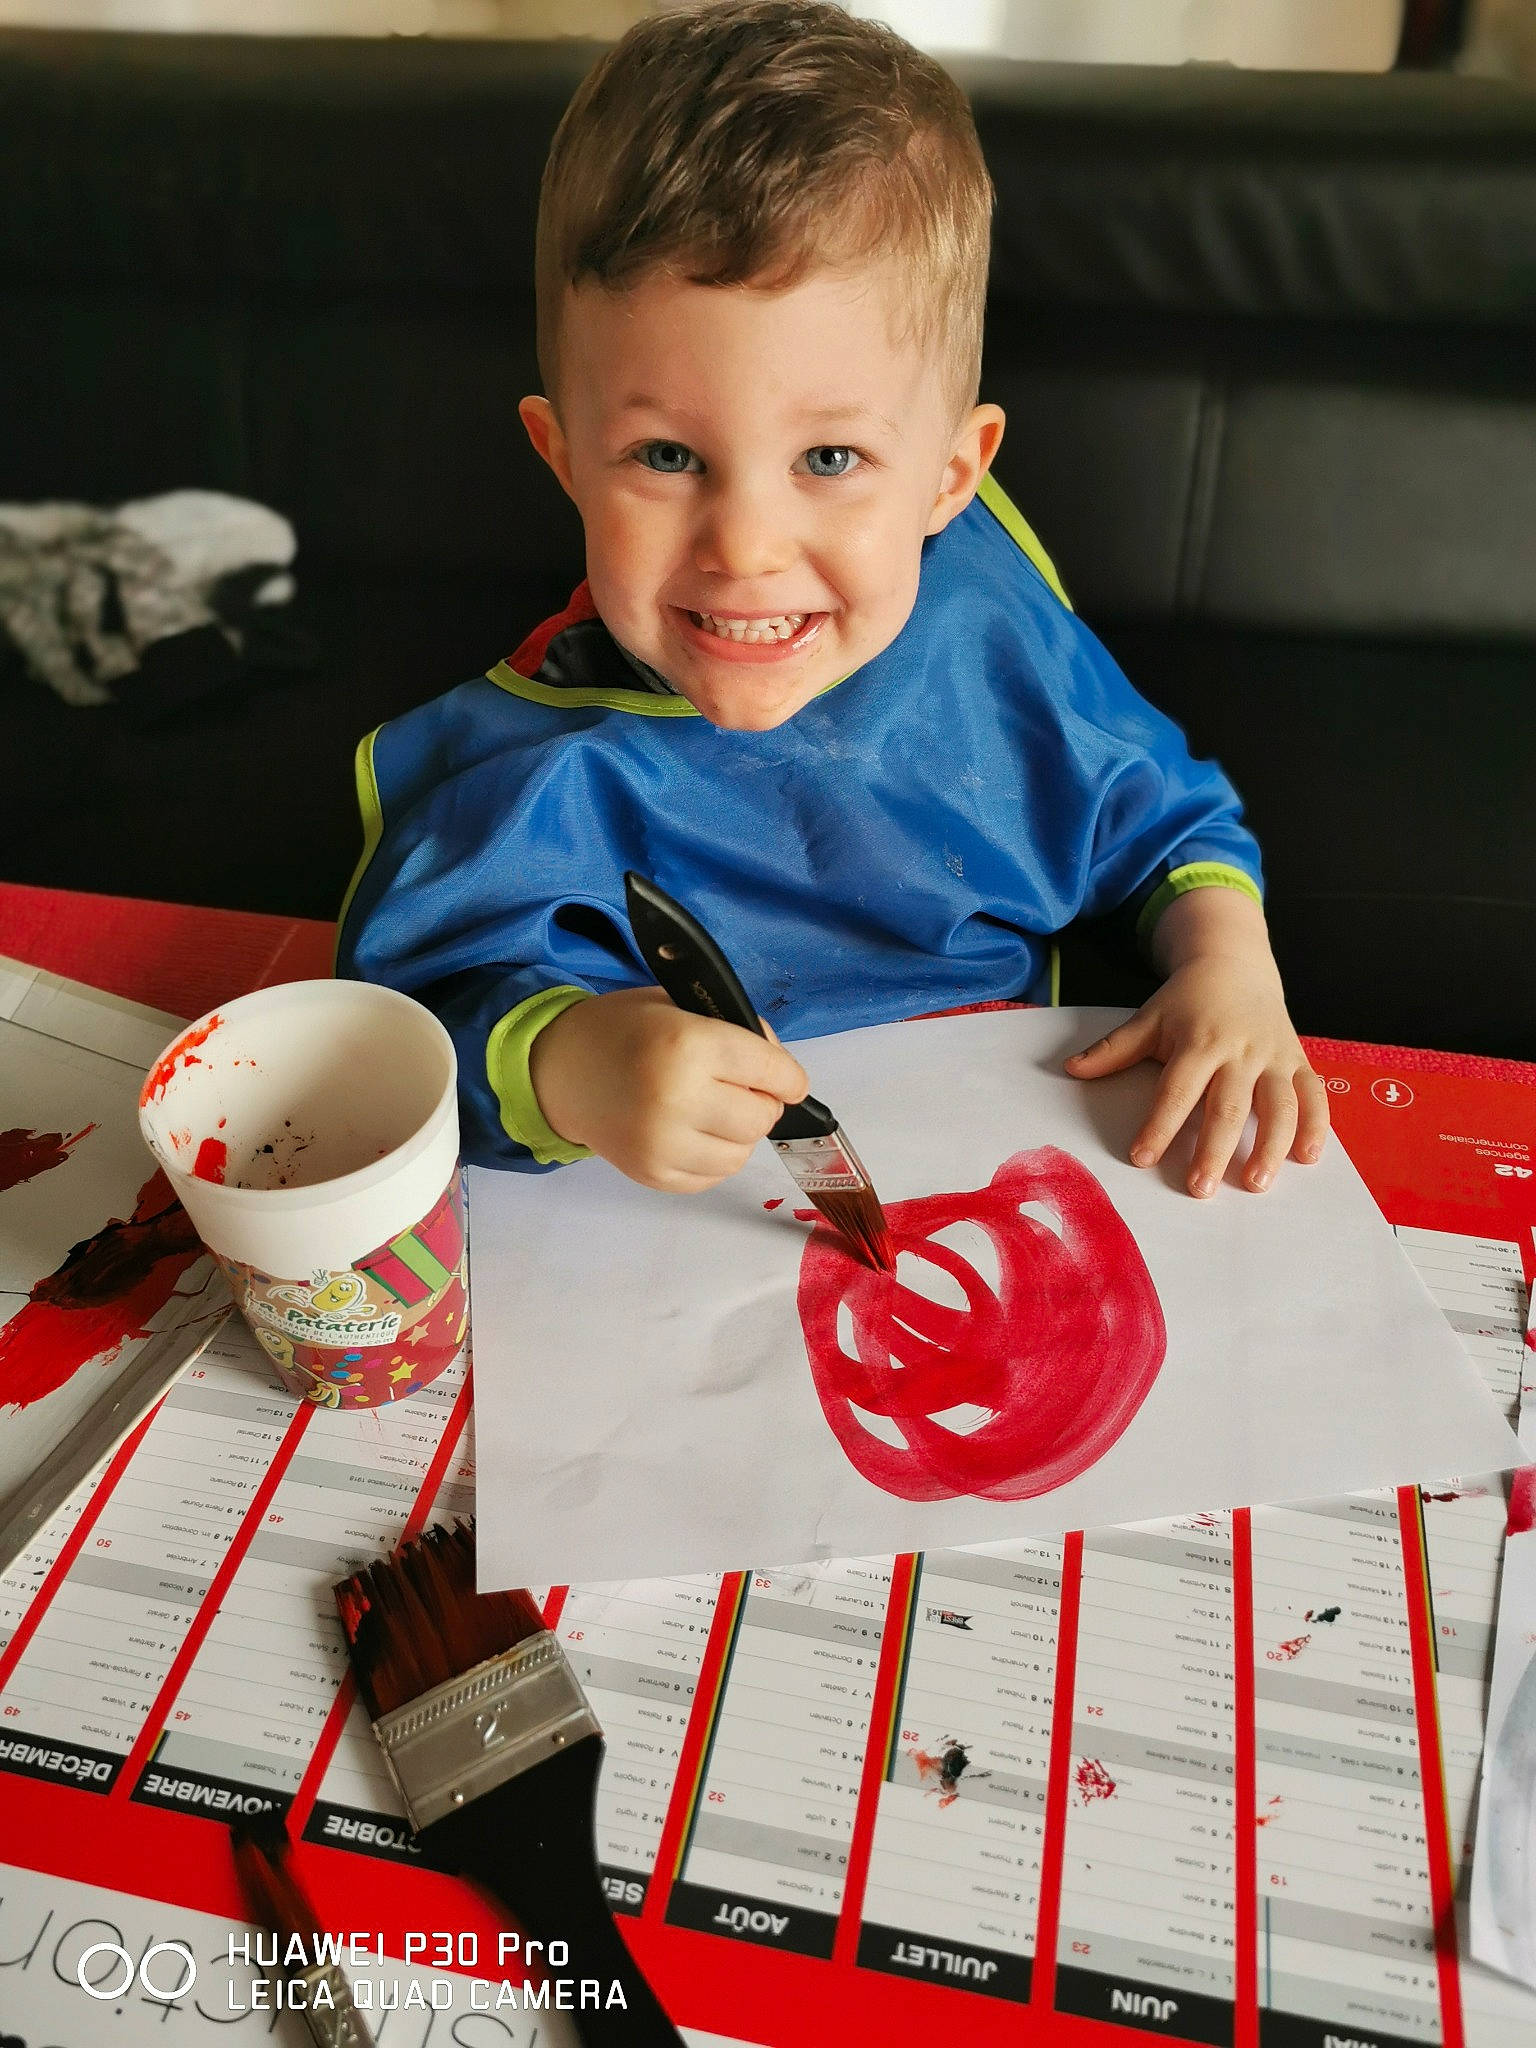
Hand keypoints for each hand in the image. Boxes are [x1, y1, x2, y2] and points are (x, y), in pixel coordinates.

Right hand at [528, 986, 810, 1191]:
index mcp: (688, 1045)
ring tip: (713, 1111)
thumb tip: (784, 1075)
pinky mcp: (652, 1175)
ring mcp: (662, 1144)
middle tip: (739, 1089)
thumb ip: (737, 1032)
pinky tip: (691, 1132)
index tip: (788, 1081)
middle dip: (761, 1102)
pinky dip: (713, 1156)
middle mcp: (677, 1099)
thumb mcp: (680, 1006)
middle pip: (762, 1118)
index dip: (789, 1077)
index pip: (774, 1072)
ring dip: (738, 1133)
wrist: (558, 1068)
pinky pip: (712, 1176)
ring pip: (741, 1154)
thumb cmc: (625, 1030)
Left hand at [1063, 889, 1328, 1196]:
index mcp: (1198, 1042)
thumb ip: (1114, 1050)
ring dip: (1270, 1147)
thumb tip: (1071, 1070)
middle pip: (1228, 1106)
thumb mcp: (1149, 1018)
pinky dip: (1316, 1125)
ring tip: (1255, 1183)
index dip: (1159, 1125)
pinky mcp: (1298, 1060)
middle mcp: (1239, 1051)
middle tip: (1200, 1190)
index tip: (1141, 1158)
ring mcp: (1273, 1056)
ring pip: (1278, 1106)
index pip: (1176, 1090)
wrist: (1235, 963)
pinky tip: (1308, 1157)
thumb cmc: (1187, 1000)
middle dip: (1213, 1150)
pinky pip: (1313, 1095)